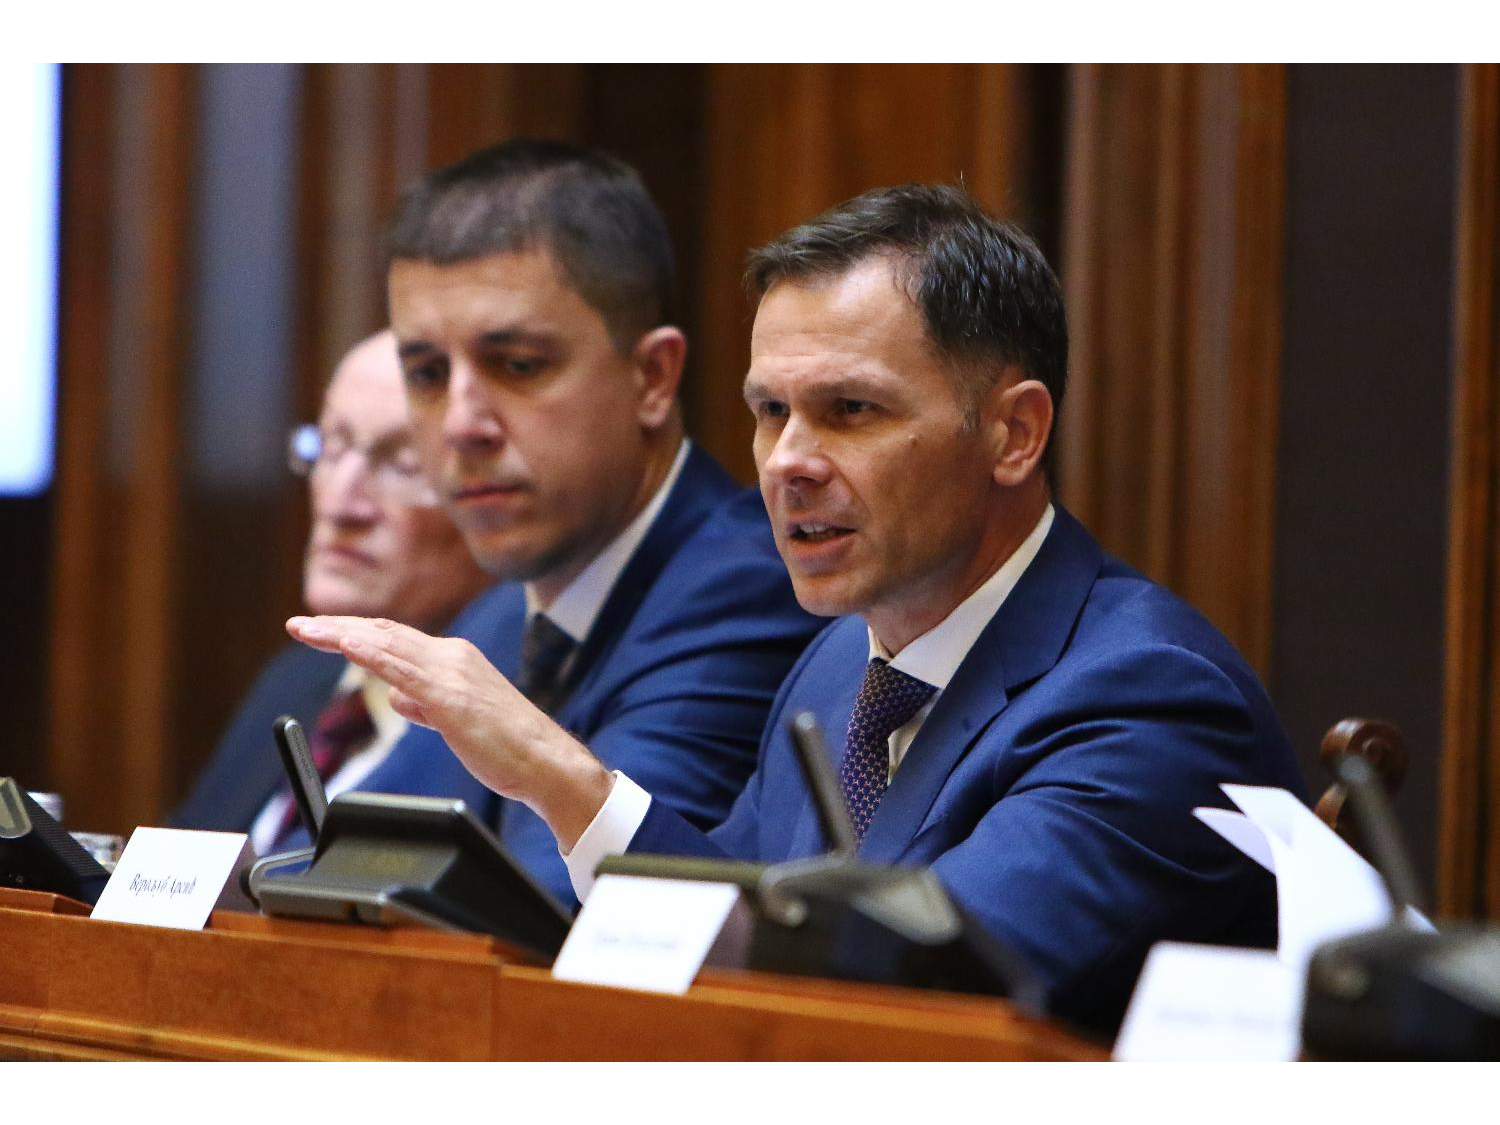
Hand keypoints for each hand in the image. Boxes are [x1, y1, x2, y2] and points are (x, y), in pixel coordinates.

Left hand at [286, 614, 614, 850]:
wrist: (547, 765)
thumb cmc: (510, 748)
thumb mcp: (458, 720)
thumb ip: (425, 704)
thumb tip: (396, 696)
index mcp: (454, 660)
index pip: (394, 638)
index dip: (353, 632)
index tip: (321, 632)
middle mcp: (453, 657)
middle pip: (384, 631)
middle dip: (336, 626)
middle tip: (297, 624)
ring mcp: (452, 674)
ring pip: (387, 642)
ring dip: (341, 633)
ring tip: (307, 630)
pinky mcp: (452, 698)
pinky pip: (403, 669)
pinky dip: (371, 653)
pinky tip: (346, 645)